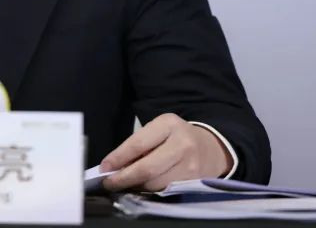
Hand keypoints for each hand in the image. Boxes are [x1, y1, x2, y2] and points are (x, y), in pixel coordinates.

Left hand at [100, 114, 231, 191]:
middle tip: (109, 183)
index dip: (118, 158)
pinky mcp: (193, 183)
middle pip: (147, 168)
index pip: (138, 144)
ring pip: (155, 183)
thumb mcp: (159, 130)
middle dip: (124, 178)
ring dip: (136, 186)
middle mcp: (182, 144)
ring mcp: (190, 166)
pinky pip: (164, 190)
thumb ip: (139, 144)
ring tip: (126, 184)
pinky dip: (149, 191)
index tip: (103, 168)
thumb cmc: (176, 137)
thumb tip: (114, 166)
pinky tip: (142, 187)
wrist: (211, 149)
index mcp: (168, 124)